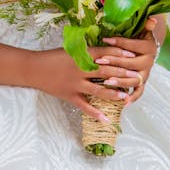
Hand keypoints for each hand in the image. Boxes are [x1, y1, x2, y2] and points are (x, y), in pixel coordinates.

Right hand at [31, 17, 158, 120]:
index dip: (118, 54)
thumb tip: (104, 51)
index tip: (132, 56)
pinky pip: (84, 106)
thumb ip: (86, 51)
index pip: (104, 54)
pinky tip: (106, 119)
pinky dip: (95, 113)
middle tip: (136, 76)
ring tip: (126, 96)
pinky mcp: (69, 96)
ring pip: (98, 90)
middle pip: (105, 72)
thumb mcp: (70, 49)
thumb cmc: (52, 57)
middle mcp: (80, 69)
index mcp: (80, 55)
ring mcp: (75, 84)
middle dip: (121, 74)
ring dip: (113, 93)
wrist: (33, 68)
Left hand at [95, 16, 158, 104]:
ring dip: (121, 81)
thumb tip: (151, 18)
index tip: (105, 39)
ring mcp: (146, 74)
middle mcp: (149, 62)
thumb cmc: (138, 37)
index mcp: (149, 47)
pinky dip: (133, 97)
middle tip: (100, 61)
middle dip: (115, 62)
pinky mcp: (143, 83)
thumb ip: (145, 24)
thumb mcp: (141, 29)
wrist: (146, 49)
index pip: (132, 45)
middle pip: (131, 63)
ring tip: (107, 82)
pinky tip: (123, 102)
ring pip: (134, 79)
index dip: (119, 42)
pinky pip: (139, 92)